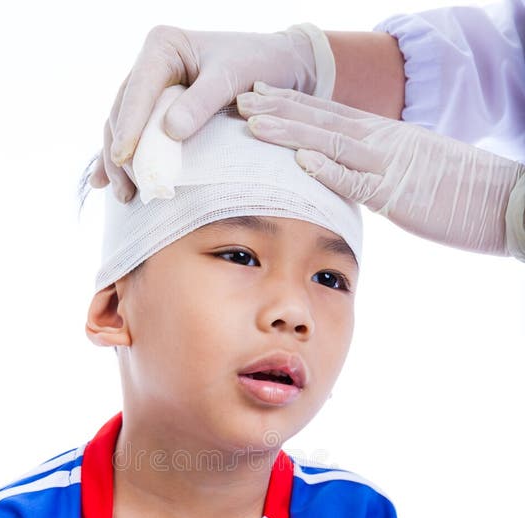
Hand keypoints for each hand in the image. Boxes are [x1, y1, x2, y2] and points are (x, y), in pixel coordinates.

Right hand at [89, 23, 332, 201]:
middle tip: (128, 188)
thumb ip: (202, 102)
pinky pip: (134, 138)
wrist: (275, 65)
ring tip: (124, 196)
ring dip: (119, 164)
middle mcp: (150, 66)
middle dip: (120, 152)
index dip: (128, 126)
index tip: (123, 157)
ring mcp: (151, 90)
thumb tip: (170, 132)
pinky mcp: (157, 112)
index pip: (138, 90)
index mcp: (162, 47)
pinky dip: (123, 162)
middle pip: (123, 112)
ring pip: (122, 128)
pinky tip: (107, 185)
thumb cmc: (255, 64)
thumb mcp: (231, 77)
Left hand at [236, 83, 524, 255]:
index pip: (330, 114)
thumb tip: (357, 178)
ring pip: (330, 141)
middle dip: (278, 109)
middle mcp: (383, 140)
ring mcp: (390, 163)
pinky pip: (358, 179)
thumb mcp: (413, 173)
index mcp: (385, 136)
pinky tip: (300, 161)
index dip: (292, 105)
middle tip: (240, 101)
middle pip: (322, 119)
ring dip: (289, 131)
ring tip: (253, 123)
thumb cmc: (460, 192)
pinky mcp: (399, 193)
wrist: (503, 199)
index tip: (260, 98)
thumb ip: (381, 170)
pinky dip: (328, 169)